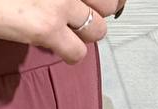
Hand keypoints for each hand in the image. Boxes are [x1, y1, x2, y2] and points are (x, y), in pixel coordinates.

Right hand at [0, 0, 115, 64]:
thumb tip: (70, 3)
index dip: (98, 1)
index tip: (88, 5)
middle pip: (109, 4)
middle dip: (96, 14)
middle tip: (79, 20)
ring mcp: (61, 4)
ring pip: (98, 30)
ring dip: (86, 36)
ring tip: (69, 36)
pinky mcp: (48, 28)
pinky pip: (77, 52)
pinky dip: (72, 55)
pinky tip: (60, 51)